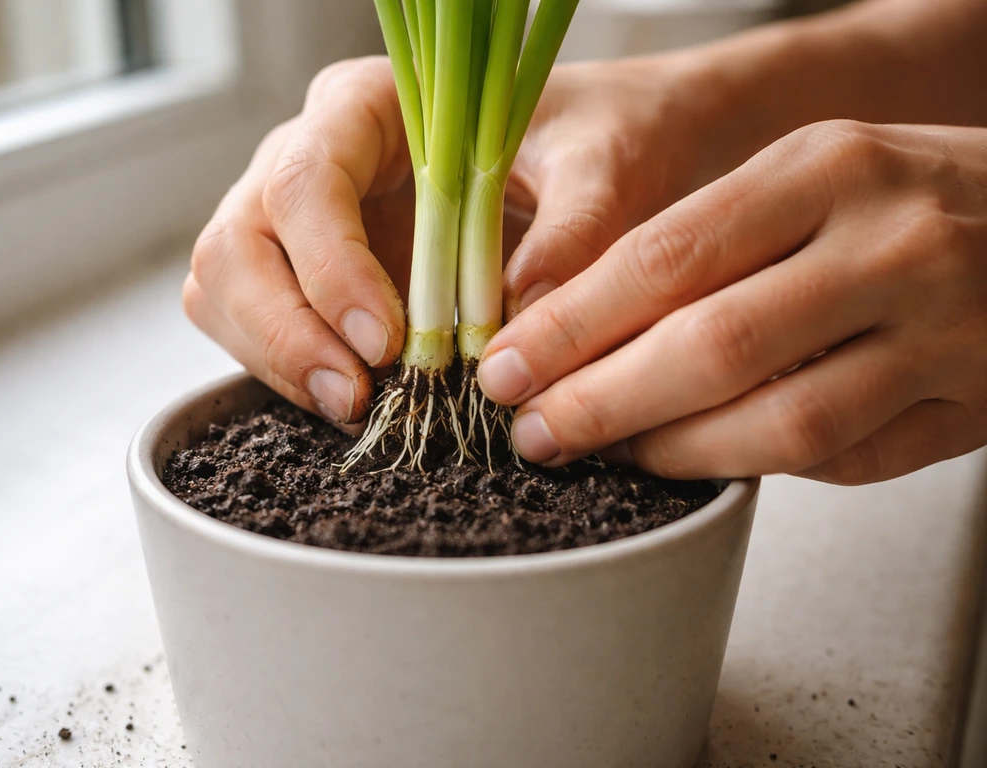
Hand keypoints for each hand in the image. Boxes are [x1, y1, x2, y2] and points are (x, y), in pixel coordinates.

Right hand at [182, 54, 710, 424]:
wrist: (595, 153)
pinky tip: (354, 400)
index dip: (331, 267)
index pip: (305, 179)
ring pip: (227, 287)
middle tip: (356, 396)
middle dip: (285, 330)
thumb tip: (518, 323)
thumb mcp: (603, 165)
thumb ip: (572, 230)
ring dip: (277, 360)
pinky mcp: (313, 277)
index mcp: (366, 107)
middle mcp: (314, 159)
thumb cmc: (594, 136)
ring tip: (354, 407)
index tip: (388, 339)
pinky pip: (261, 325)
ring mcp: (302, 222)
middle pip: (239, 242)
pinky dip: (292, 373)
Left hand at [478, 120, 986, 484]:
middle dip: (601, 404)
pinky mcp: (971, 407)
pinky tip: (709, 461)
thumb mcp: (805, 176)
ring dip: (675, 453)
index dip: (571, 328)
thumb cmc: (903, 192)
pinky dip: (761, 469)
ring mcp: (943, 334)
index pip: (665, 259)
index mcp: (827, 169)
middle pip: (712, 349)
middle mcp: (889, 248)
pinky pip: (846, 463)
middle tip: (535, 432)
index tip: (506, 369)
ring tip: (611, 454)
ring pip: (780, 425)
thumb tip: (577, 330)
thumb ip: (705, 244)